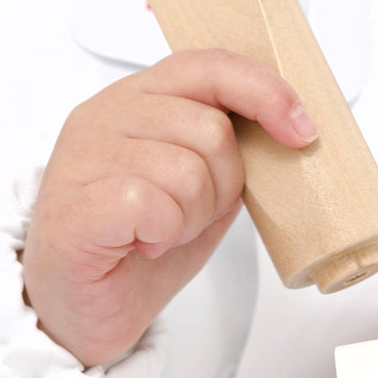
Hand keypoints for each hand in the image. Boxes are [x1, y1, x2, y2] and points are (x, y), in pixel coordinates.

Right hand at [23, 50, 316, 366]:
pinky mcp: (75, 204)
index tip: (302, 132)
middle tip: (189, 218)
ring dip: (191, 218)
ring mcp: (84, 156)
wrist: (81, 310)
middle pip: (210, 129)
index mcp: (136, 101)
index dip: (265, 93)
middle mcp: (105, 115)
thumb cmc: (135, 248)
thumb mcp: (199, 191)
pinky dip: (164, 234)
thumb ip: (226, 155)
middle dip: (221, 187)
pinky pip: (153, 204)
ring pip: (187, 170)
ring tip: (161, 234)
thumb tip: (285, 134)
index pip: (209, 67)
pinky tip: (142, 245)